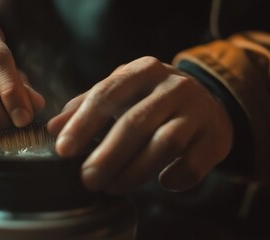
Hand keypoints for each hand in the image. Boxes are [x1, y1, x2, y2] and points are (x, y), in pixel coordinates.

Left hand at [48, 56, 232, 192]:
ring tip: (112, 187)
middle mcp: (173, 85)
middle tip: (87, 179)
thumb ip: (86, 106)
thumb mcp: (120, 93)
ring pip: (165, 144)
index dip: (83, 123)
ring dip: (135, 171)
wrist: (206, 102)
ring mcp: (198, 110)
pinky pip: (193, 164)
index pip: (107, 94)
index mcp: (143, 70)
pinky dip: (175, 177)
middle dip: (107, 155)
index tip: (63, 150)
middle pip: (136, 123)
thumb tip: (53, 128)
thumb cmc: (151, 99)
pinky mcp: (216, 136)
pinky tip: (161, 182)